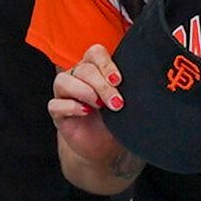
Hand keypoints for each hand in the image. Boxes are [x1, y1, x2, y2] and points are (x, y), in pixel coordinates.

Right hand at [47, 42, 126, 170]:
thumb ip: (129, 89)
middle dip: (102, 85)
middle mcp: (77, 77)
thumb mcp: (127, 103)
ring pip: (63, 81)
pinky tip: (86, 113)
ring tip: (100, 106)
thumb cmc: (117, 121)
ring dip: (84, 92)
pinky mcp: (57, 113)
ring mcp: (65, 94)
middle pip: (83, 69)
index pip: (95, 53)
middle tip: (117, 103)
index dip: (106, 64)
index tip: (118, 80)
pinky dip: (71, 106)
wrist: (107, 147)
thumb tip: (145, 81)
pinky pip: (55, 104)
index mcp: (95, 69)